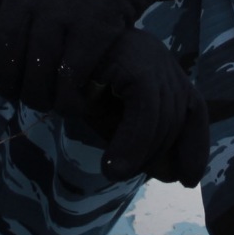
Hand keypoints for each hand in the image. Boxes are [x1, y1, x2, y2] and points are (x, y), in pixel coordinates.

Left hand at [0, 0, 206, 111]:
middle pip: (7, 50)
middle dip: (6, 81)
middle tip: (14, 95)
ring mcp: (64, 7)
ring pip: (38, 66)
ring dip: (37, 93)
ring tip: (41, 101)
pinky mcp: (95, 24)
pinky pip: (71, 72)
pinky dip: (67, 93)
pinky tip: (70, 100)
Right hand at [83, 30, 211, 185]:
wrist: (39, 55)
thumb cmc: (73, 86)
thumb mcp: (110, 116)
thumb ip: (137, 139)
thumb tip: (172, 173)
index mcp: (159, 68)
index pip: (193, 109)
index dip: (195, 146)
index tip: (187, 180)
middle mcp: (159, 57)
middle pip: (177, 114)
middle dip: (159, 153)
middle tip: (129, 174)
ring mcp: (147, 54)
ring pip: (162, 114)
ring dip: (141, 152)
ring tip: (115, 173)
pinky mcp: (130, 59)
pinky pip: (144, 108)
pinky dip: (131, 141)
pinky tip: (112, 163)